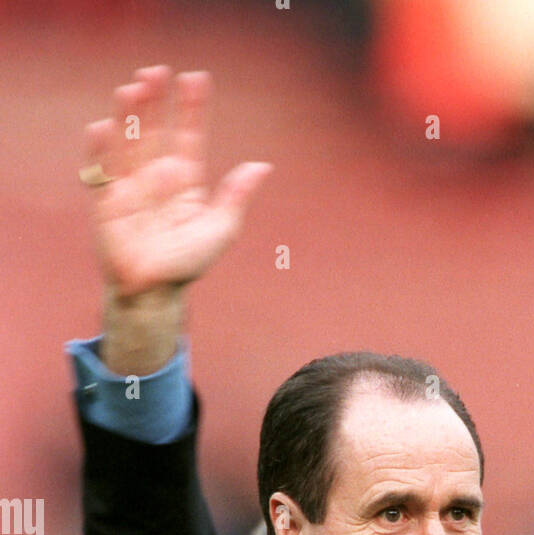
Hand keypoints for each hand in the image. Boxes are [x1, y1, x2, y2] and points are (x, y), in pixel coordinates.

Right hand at [83, 65, 271, 295]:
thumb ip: (236, 196)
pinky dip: (101, 151)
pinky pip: (101, 172)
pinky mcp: (106, 202)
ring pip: (128, 142)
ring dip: (128, 116)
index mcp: (184, 179)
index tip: (196, 79)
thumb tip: (262, 165)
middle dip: (155, 102)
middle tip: (157, 72)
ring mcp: (129, 185)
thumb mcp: (220, 229)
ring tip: (133, 89)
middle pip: (154, 131)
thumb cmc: (187, 263)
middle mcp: (155, 175)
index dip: (192, 109)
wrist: (154, 292)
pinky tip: (104, 127)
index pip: (189, 136)